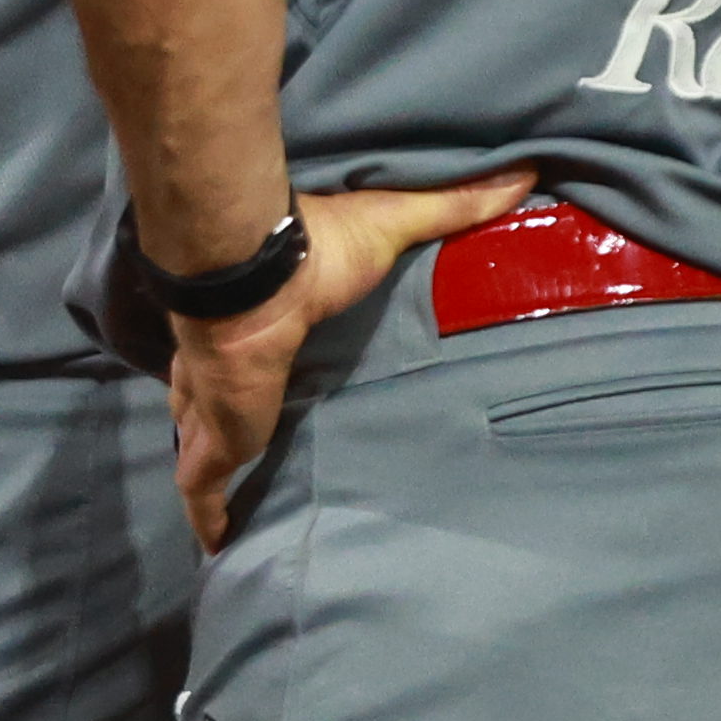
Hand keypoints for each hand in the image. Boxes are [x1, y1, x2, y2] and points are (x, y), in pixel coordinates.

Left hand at [163, 169, 536, 558]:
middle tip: (241, 450)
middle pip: (210, 400)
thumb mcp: (390, 225)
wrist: (254, 275)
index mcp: (259, 324)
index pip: (247, 348)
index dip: (247, 365)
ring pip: (199, 445)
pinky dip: (207, 517)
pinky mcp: (214, 439)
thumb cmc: (313, 253)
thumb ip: (450, 206)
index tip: (258, 382)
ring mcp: (212, 407)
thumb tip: (521, 172)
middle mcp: (224, 367)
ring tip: (230, 503)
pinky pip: (202, 489)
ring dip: (210, 470)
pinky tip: (218, 548)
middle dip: (216, 422)